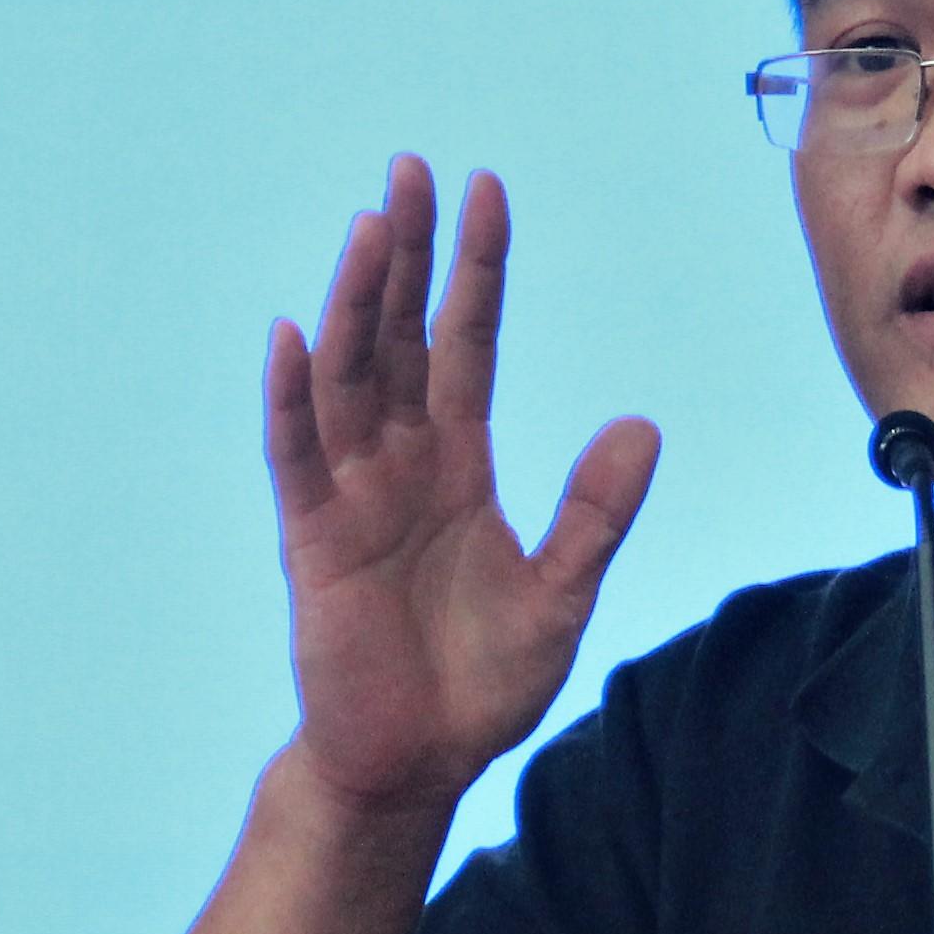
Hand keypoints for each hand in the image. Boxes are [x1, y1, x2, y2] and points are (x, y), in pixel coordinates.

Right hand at [265, 157, 658, 817]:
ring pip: (348, 378)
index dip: (476, 271)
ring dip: (356, 302)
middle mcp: (400, 464)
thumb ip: (595, 513)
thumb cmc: (482, 682)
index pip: (465, 344)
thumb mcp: (562, 593)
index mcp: (458, 466)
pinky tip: (294, 335)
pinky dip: (293, 398)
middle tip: (412, 170)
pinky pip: (298, 456)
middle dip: (408, 256)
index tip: (484, 191)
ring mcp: (351, 496)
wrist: (418, 763)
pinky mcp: (312, 540)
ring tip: (372, 227)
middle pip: (398, 338)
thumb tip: (640, 426)